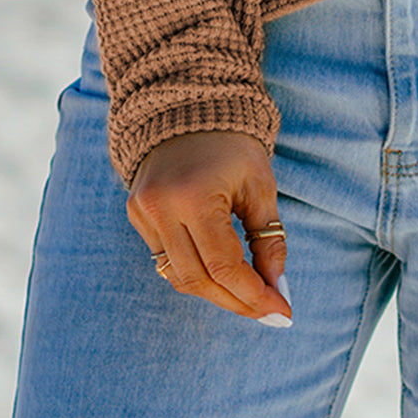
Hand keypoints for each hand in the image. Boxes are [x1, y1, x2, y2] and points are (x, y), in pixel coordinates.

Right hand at [126, 130, 291, 323]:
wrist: (188, 106)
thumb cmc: (233, 144)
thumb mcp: (260, 184)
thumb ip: (268, 236)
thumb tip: (276, 286)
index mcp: (194, 196)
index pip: (224, 265)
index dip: (253, 294)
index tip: (281, 311)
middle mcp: (162, 208)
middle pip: (199, 279)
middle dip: (236, 301)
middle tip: (268, 312)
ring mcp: (143, 212)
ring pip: (179, 276)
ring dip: (215, 293)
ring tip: (248, 296)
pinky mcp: (136, 214)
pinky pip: (165, 259)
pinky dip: (195, 272)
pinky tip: (220, 274)